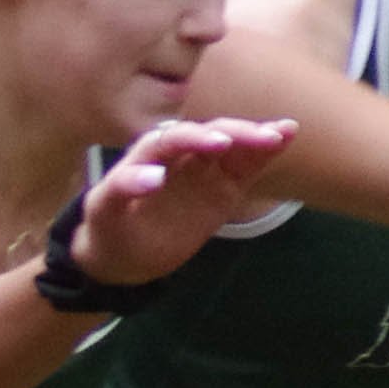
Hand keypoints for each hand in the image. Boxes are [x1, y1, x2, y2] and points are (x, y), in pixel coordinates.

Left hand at [69, 117, 301, 287]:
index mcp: (148, 154)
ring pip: (234, 147)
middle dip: (236, 134)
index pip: (174, 139)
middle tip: (264, 137)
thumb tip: (153, 177)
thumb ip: (123, 189)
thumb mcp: (104, 211)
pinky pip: (245, 167)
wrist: (123, 255)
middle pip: (211, 135)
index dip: (196, 138)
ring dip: (257, 137)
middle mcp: (180, 154)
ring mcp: (204, 170)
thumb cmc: (109, 226)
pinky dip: (264, 154)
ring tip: (283, 132)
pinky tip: (285, 138)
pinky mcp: (223, 188)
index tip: (218, 144)